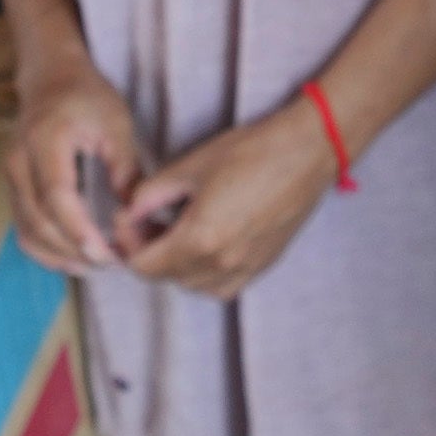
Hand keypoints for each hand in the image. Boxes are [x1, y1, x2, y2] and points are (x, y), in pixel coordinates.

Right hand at [6, 70, 140, 271]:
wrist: (50, 80)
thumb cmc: (86, 97)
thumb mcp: (116, 122)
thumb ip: (125, 166)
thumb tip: (134, 212)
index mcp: (45, 140)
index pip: (56, 195)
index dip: (78, 229)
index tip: (105, 252)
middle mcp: (18, 162)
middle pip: (38, 220)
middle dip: (74, 250)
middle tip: (112, 262)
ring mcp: (10, 177)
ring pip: (27, 230)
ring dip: (59, 256)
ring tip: (97, 264)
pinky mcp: (13, 189)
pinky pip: (23, 228)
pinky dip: (46, 250)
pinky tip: (75, 258)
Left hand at [120, 104, 340, 300]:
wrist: (308, 150)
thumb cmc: (252, 152)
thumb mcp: (190, 166)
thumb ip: (150, 194)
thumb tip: (130, 210)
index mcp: (199, 239)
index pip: (143, 266)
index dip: (128, 242)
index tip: (129, 217)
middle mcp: (222, 263)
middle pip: (165, 277)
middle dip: (149, 250)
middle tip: (149, 218)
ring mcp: (247, 268)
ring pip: (193, 285)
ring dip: (177, 264)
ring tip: (178, 230)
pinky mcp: (264, 264)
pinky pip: (222, 285)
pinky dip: (206, 271)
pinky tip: (209, 242)